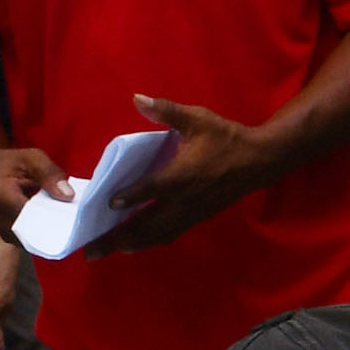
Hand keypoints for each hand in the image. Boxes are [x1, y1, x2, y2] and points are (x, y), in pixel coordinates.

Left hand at [96, 93, 278, 254]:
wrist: (258, 161)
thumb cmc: (226, 138)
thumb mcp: (197, 118)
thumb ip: (166, 111)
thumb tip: (137, 98)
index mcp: (181, 175)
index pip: (152, 189)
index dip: (132, 196)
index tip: (110, 202)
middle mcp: (182, 200)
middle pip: (145, 224)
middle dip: (117, 238)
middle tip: (91, 250)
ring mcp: (189, 212)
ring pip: (155, 234)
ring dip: (130, 244)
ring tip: (106, 251)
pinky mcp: (195, 217)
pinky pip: (168, 234)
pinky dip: (149, 242)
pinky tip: (134, 245)